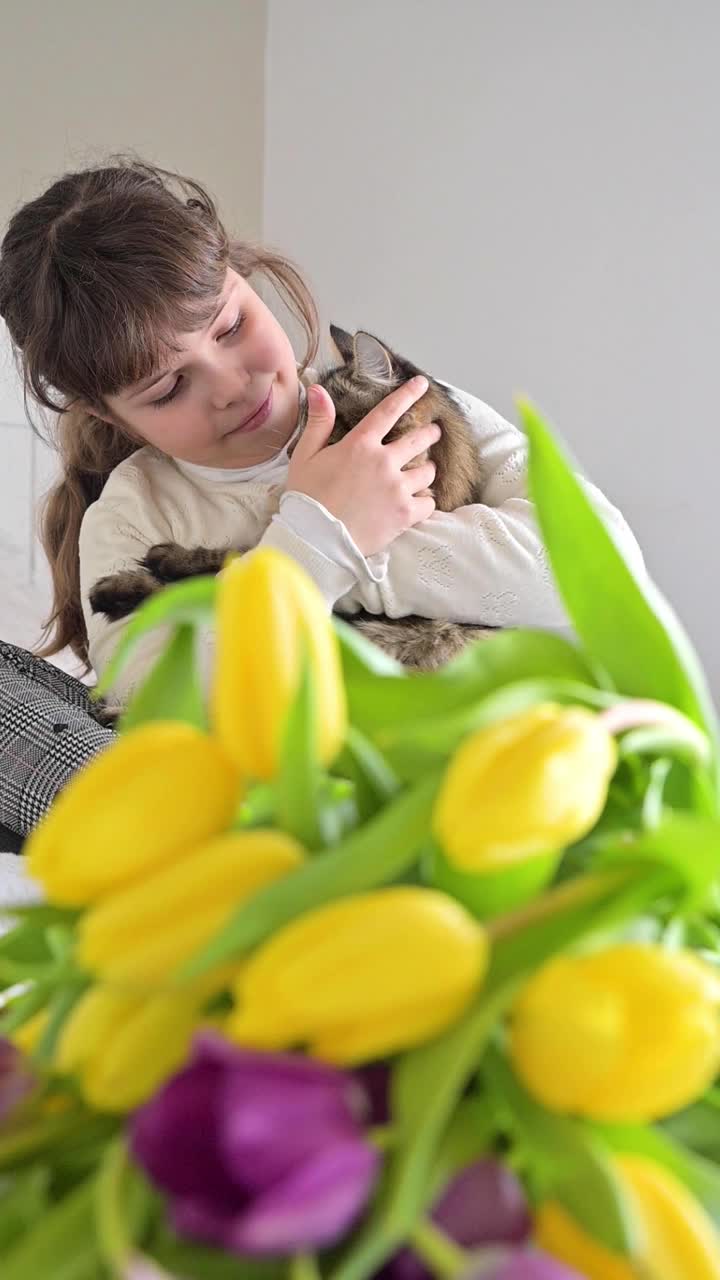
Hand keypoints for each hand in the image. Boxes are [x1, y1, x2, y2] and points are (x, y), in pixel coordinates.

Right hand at [286, 377, 439, 555]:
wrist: (315, 539)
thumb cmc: (306, 498)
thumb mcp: (305, 456)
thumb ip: (319, 422)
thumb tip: (318, 389)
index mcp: (360, 445)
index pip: (389, 411)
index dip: (408, 394)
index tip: (422, 384)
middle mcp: (383, 462)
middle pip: (419, 439)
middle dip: (429, 433)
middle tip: (433, 432)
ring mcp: (397, 488)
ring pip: (428, 472)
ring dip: (427, 470)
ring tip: (424, 473)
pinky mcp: (404, 513)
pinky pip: (428, 503)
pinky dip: (425, 502)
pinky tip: (419, 503)